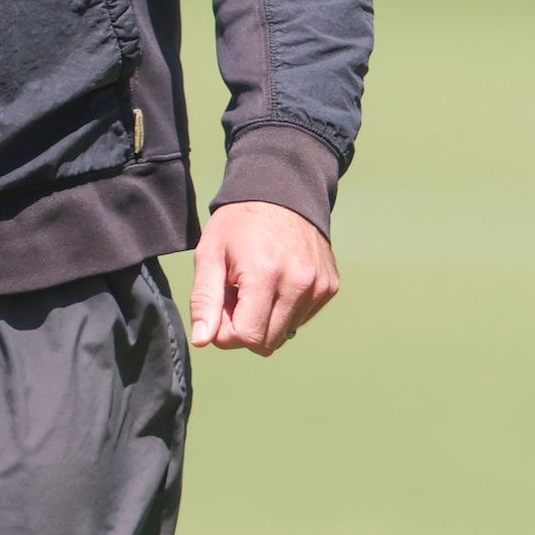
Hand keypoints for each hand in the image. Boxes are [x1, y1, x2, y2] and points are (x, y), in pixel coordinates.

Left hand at [189, 201, 338, 354]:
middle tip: (236, 295)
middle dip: (245, 328)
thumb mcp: (210, 254)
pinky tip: (277, 281)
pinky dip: (285, 310)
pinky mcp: (330, 286)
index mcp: (266, 274)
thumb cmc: (239, 223)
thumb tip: (204, 341)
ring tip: (257, 285)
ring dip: (266, 319)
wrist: (282, 191)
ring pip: (285, 333)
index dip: (226, 332)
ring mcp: (319, 285)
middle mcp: (299, 282)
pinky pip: (301, 319)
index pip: (248, 337)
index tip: (220, 305)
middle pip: (268, 343)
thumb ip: (204, 300)